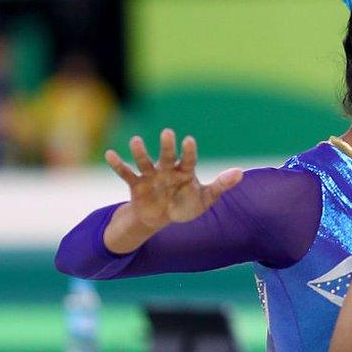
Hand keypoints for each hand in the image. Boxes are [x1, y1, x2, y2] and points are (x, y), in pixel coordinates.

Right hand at [105, 129, 243, 230]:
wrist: (161, 218)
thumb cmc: (185, 205)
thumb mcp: (205, 198)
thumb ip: (221, 185)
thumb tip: (240, 173)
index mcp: (185, 172)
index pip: (189, 160)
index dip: (189, 151)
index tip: (189, 140)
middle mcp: (167, 170)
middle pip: (167, 157)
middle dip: (167, 146)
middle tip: (167, 133)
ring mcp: (151, 176)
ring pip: (145, 162)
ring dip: (140, 153)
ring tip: (136, 141)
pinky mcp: (136, 185)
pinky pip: (126, 174)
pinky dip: (118, 165)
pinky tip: (110, 155)